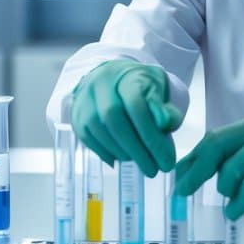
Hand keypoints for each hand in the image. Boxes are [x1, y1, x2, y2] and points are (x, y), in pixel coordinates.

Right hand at [70, 59, 182, 176]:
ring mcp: (84, 98)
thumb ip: (166, 108)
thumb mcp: (160, 92)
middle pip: (113, 118)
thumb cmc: (142, 88)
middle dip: (136, 149)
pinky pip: (87, 137)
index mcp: (126, 74)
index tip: (166, 158)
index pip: (136, 105)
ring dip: (122, 152)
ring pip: (99, 129)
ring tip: (141, 163)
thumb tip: (166, 123)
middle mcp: (100, 83)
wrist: (115, 79)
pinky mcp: (77, 114)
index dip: (150, 135)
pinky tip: (122, 159)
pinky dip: (106, 152)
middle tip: (153, 169)